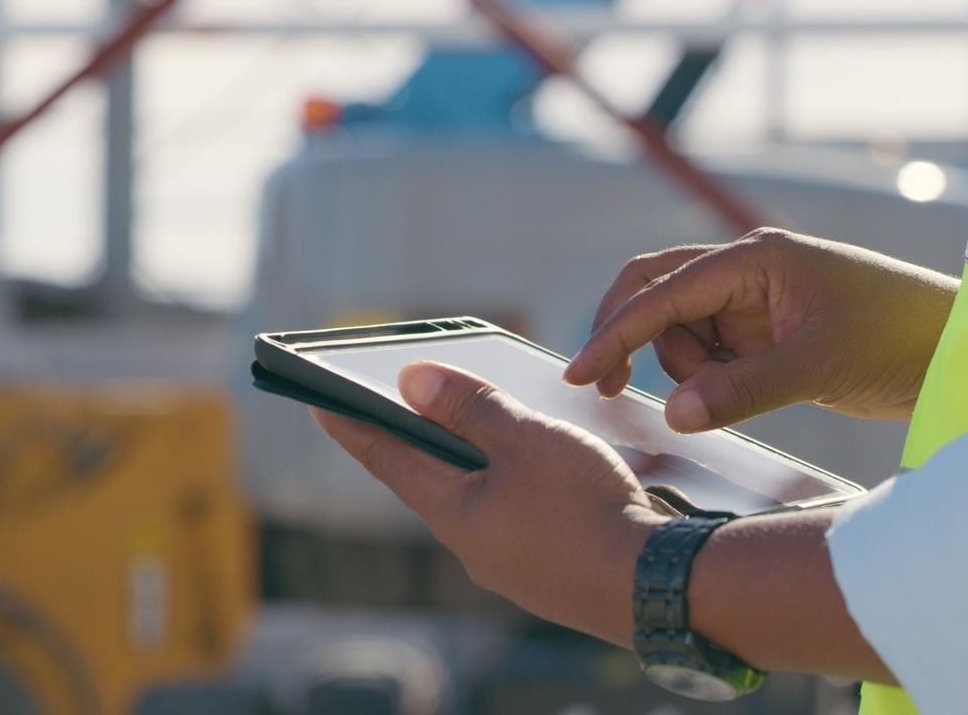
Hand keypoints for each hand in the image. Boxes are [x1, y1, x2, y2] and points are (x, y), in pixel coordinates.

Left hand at [312, 360, 668, 647]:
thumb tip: (413, 381)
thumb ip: (470, 407)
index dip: (355, 425)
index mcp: (453, 512)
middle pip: (435, 479)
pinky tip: (548, 473)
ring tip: (491, 426)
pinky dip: (519, 488)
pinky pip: (520, 520)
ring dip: (481, 463)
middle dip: (424, 439)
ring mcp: (511, 566)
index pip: (389, 458)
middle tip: (405, 405)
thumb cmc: (582, 508)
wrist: (649, 584)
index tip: (318, 401)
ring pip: (482, 500)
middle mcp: (472, 545)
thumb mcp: (524, 438)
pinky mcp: (549, 573)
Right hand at [564, 228, 958, 431]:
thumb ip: (741, 389)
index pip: (663, 290)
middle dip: (626, 336)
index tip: (578, 374)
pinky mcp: (766, 334)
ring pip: (680, 330)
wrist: (952, 350)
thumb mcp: (817, 364)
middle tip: (604, 390)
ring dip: (679, 368)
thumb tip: (671, 414)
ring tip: (722, 400)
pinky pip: (709, 353)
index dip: (615, 331)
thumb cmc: (896, 338)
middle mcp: (747, 271)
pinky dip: (702, 379)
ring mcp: (756, 302)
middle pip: (656, 292)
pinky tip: (723, 402)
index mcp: (756, 258)